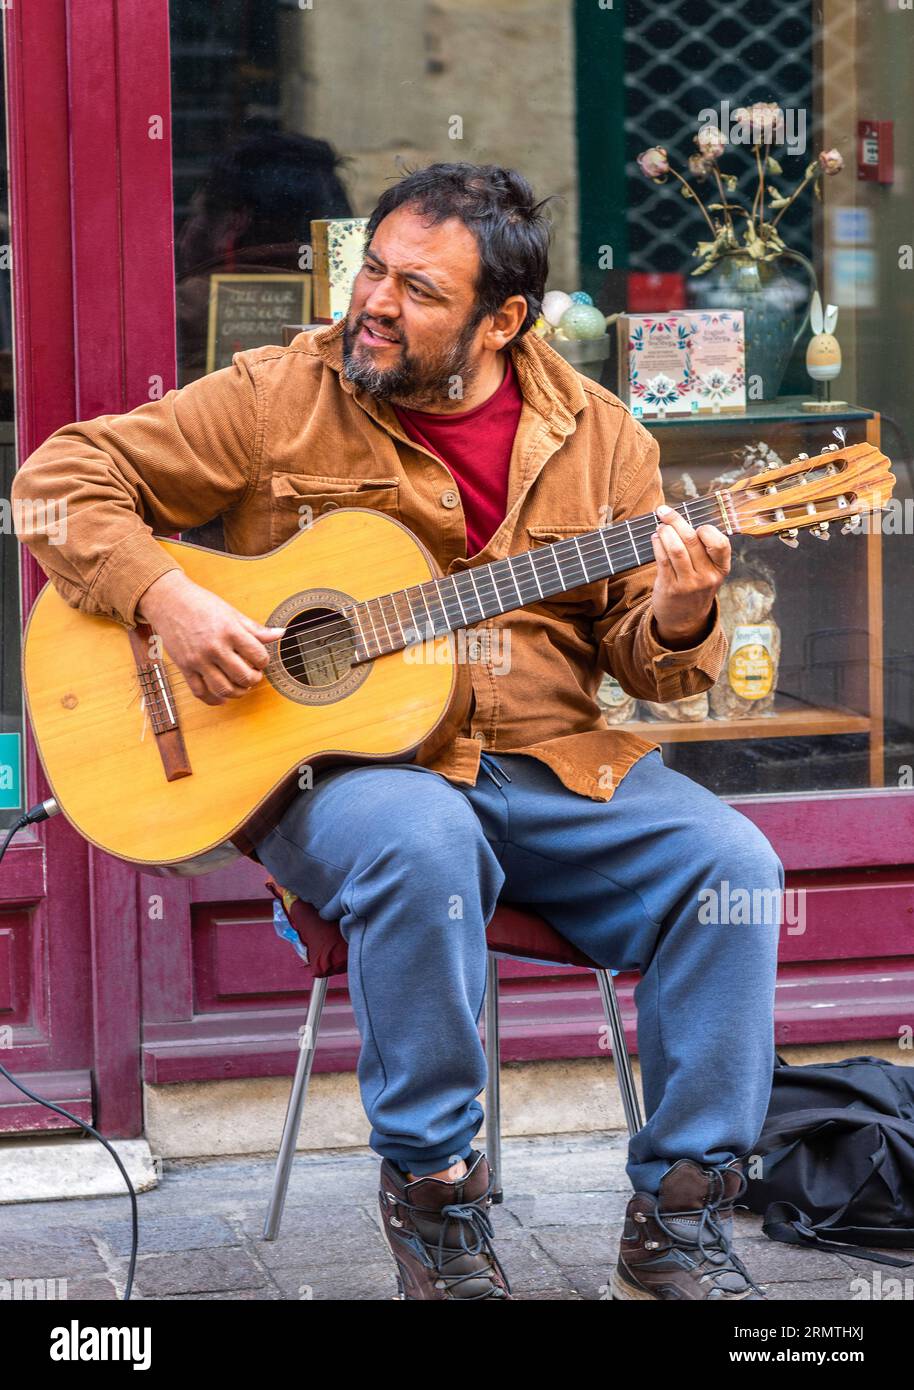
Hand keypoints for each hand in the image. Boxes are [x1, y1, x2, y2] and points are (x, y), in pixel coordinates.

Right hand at [136, 570, 285, 705]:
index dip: (264, 661)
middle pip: (243, 676)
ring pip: (223, 689)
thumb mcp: (232, 613)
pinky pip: (200, 692)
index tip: (260, 660)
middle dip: (254, 679)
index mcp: (230, 631)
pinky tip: (222, 697)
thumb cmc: (201, 604)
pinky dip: (214, 699)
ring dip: (238, 693)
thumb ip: (255, 628)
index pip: (258, 656)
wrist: (168, 600)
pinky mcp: (184, 667)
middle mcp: (214, 647)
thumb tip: (280, 634)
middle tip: (254, 675)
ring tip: (241, 686)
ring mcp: (198, 659)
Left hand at [650, 504, 729, 647]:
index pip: (720, 543)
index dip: (706, 529)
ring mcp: (689, 583)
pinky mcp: (671, 587)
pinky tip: (655, 538)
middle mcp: (707, 576)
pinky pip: (662, 559)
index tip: (695, 524)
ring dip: (664, 532)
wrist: (685, 620)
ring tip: (659, 526)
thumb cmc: (695, 587)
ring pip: (676, 548)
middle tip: (664, 511)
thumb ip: (703, 549)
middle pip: (693, 540)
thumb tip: (682, 518)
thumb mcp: (709, 572)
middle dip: (676, 520)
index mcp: (721, 569)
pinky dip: (657, 544)